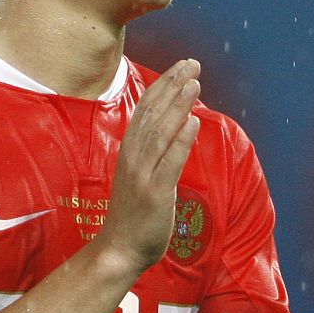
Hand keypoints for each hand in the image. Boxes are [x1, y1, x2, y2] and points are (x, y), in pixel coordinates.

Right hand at [98, 59, 201, 272]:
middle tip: (192, 63)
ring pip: (161, 132)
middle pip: (153, 113)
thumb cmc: (132, 213)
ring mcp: (143, 174)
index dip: (164, 85)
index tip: (181, 66)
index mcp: (129, 150)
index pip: (146, 109)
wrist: (119, 249)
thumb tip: (175, 125)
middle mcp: (133, 156)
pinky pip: (170, 162)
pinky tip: (193, 122)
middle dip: (173, 86)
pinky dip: (181, 140)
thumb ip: (154, 150)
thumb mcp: (139, 173)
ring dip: (178, 105)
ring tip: (194, 83)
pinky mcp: (155, 193)